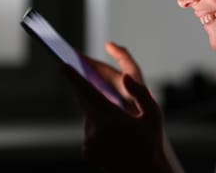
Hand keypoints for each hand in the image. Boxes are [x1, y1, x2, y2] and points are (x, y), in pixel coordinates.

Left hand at [61, 42, 171, 171]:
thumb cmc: (151, 142)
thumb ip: (140, 92)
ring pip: (89, 115)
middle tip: (86, 76)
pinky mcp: (87, 150)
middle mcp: (96, 130)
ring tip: (117, 121)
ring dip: (97, 110)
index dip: (73, 77)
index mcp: (111, 118)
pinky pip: (89, 129)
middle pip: (85, 101)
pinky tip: (113, 134)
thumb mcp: (154, 114)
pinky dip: (98, 125)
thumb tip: (125, 77)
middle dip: (86, 89)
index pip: (87, 92)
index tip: (62, 64)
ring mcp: (89, 142)